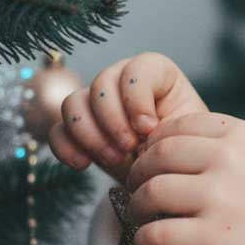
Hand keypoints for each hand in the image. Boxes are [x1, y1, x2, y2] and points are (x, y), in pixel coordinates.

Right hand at [48, 52, 208, 185]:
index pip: (137, 69)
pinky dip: (66, 147)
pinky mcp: (78, 129)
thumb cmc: (184, 149)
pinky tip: (83, 164)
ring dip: (91, 135)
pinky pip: (57, 130)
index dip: (137, 98)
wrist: (170, 175)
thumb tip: (144, 130)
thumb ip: (170, 124)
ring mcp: (96, 103)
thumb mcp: (187, 134)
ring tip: (114, 159)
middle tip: (129, 148)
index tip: (149, 128)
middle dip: (113, 120)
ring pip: (73, 103)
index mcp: (157, 74)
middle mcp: (122, 81)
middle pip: (101, 84)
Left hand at [123, 111, 244, 244]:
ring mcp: (219, 198)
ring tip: (146, 220)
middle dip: (139, 174)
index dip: (156, 145)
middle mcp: (230, 159)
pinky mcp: (210, 238)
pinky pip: (153, 235)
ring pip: (150, 193)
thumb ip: (227, 151)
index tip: (153, 163)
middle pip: (157, 156)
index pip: (179, 126)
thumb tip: (166, 152)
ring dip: (138, 209)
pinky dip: (144, 243)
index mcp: (244, 135)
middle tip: (138, 192)